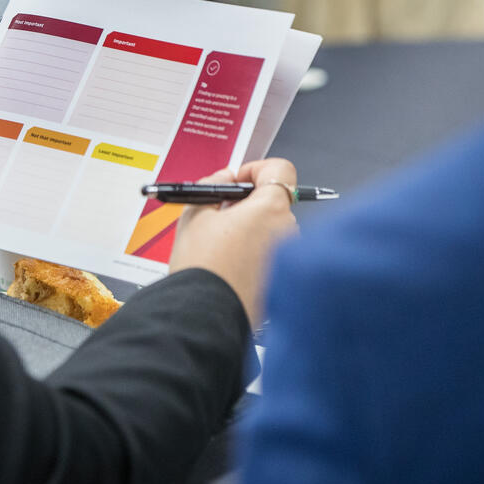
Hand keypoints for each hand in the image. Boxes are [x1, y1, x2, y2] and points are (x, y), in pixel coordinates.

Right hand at [169, 158, 298, 327]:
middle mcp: (288, 231)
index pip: (280, 170)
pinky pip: (272, 254)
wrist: (203, 314)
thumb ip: (213, 186)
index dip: (255, 170)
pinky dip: (255, 253)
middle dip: (248, 204)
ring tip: (221, 245)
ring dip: (251, 230)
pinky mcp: (283, 278)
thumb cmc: (201, 268)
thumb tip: (225, 178)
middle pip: (274, 202)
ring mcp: (288, 257)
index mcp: (270, 209)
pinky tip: (231, 265)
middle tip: (219, 215)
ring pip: (272, 230)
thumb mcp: (194, 214)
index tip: (237, 181)